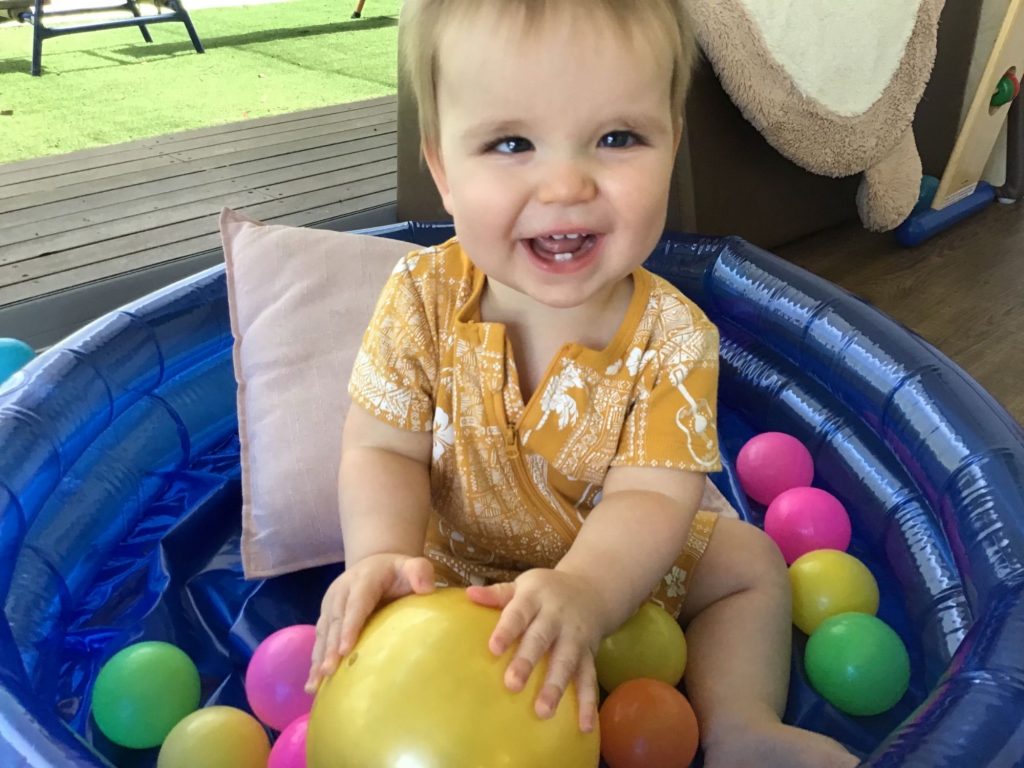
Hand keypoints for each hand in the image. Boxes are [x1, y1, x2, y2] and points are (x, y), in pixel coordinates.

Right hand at [306, 553, 434, 692]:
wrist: (374, 564)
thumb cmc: (396, 571)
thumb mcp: (410, 565)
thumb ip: (420, 571)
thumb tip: (426, 589)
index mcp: (363, 580)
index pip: (356, 604)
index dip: (350, 626)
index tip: (346, 649)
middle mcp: (341, 593)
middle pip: (336, 621)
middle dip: (331, 648)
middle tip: (329, 671)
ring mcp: (331, 605)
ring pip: (324, 633)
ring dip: (319, 657)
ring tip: (316, 684)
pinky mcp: (326, 618)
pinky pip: (320, 640)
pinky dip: (316, 660)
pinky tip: (314, 683)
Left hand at [466, 569, 605, 731]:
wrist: (592, 589)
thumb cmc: (546, 591)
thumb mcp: (523, 585)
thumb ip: (497, 594)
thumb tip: (469, 593)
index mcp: (536, 597)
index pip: (519, 613)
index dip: (507, 630)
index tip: (493, 648)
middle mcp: (557, 617)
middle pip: (542, 638)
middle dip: (528, 661)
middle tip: (512, 684)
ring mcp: (575, 637)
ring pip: (566, 662)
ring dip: (556, 687)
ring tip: (543, 711)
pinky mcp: (589, 655)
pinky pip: (589, 679)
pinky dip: (588, 703)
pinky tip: (584, 726)